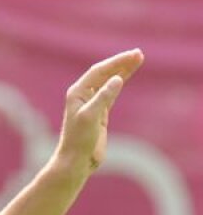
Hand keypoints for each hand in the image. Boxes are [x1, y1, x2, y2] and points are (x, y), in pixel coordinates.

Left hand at [53, 47, 142, 177]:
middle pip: (104, 73)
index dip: (116, 62)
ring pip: (109, 82)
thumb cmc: (79, 140)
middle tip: (139, 54)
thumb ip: (103, 97)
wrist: (76, 161)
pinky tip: (126, 76)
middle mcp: (83, 95)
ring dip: (122, 71)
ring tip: (138, 59)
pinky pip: (111, 93)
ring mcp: (92, 103)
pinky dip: (120, 83)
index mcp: (77, 92)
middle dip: (121, 63)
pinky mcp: (99, 113)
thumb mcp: (91, 117)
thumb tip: (117, 79)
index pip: (98, 71)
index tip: (132, 55)